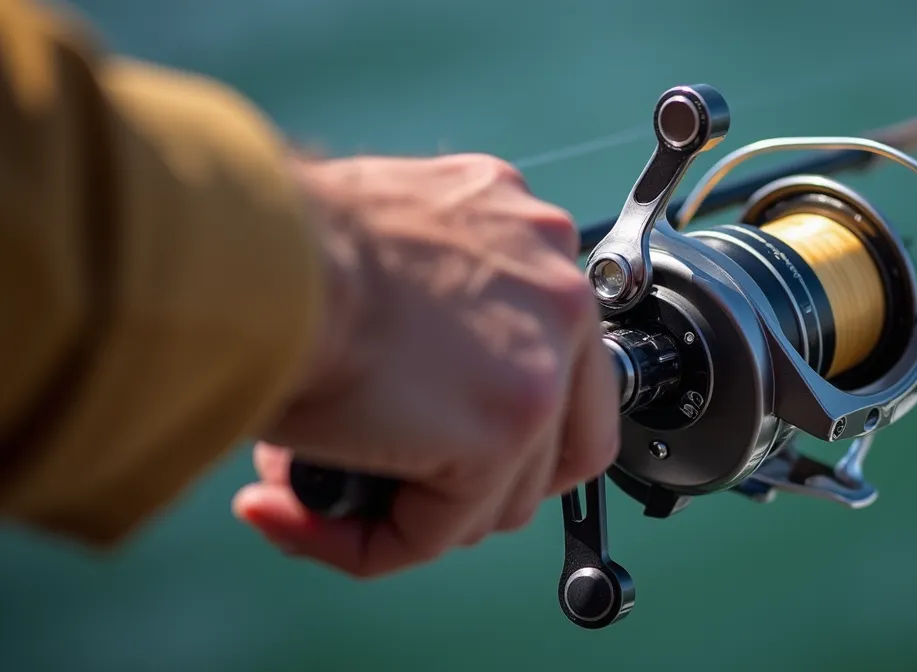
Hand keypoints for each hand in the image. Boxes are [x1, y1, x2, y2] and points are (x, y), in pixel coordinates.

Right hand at [232, 154, 619, 577]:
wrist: (256, 248)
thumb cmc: (283, 237)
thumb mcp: (385, 249)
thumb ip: (420, 319)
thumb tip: (391, 404)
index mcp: (530, 235)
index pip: (560, 355)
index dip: (501, 417)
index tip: (434, 436)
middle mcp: (557, 292)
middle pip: (561, 432)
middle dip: (481, 479)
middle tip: (397, 486)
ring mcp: (544, 367)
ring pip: (503, 495)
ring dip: (418, 512)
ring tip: (325, 495)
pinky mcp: (504, 432)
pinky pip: (437, 530)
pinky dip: (369, 542)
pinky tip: (298, 516)